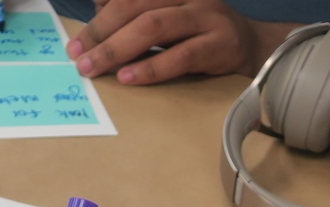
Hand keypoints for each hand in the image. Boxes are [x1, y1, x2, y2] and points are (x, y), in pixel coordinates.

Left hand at [67, 0, 299, 84]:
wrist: (253, 46)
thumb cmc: (200, 33)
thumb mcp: (169, 16)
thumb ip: (137, 18)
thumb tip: (94, 32)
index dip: (98, 17)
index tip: (76, 41)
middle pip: (135, 6)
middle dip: (101, 32)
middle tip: (79, 56)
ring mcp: (206, 16)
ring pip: (154, 26)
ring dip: (117, 49)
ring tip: (94, 67)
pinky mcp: (219, 44)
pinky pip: (179, 56)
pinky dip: (150, 68)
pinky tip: (128, 77)